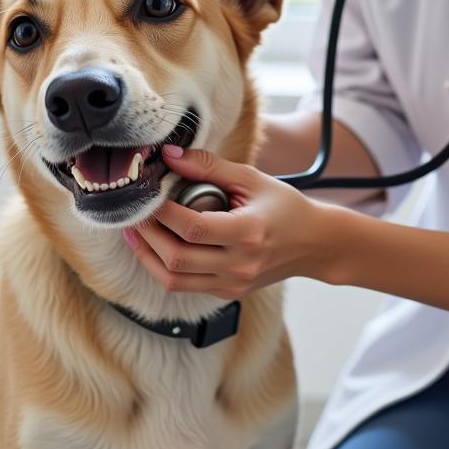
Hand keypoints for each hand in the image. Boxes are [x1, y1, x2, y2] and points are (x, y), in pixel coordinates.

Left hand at [123, 144, 336, 299]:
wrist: (314, 244)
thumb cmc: (284, 206)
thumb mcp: (251, 178)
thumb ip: (209, 166)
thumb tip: (169, 155)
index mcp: (249, 233)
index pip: (192, 228)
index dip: (163, 213)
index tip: (148, 195)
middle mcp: (240, 265)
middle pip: (177, 257)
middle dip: (148, 234)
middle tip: (134, 213)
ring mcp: (233, 283)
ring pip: (173, 280)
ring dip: (147, 255)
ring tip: (136, 232)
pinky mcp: (227, 292)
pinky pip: (184, 286)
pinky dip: (164, 267)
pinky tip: (155, 246)